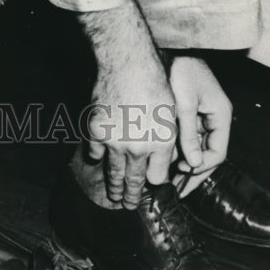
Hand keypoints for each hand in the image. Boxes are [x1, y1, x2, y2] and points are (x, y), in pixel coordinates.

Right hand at [80, 2, 176, 208]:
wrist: (128, 63)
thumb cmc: (156, 81)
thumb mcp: (173, 112)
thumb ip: (167, 140)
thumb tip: (162, 162)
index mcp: (161, 143)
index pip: (157, 178)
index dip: (155, 184)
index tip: (152, 187)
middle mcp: (138, 148)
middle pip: (134, 182)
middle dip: (132, 197)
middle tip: (129, 206)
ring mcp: (115, 143)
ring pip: (113, 173)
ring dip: (113, 187)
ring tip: (114, 196)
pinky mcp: (96, 134)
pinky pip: (95, 153)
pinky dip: (97, 157)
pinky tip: (99, 160)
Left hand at [167, 56, 231, 196]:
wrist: (171, 49)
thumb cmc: (181, 70)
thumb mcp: (184, 104)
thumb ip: (188, 134)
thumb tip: (194, 164)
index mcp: (220, 116)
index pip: (217, 154)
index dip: (200, 169)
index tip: (181, 175)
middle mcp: (214, 121)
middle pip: (207, 157)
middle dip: (191, 174)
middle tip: (175, 191)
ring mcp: (201, 120)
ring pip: (194, 151)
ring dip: (179, 164)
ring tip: (162, 179)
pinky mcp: (189, 118)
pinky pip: (184, 141)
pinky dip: (173, 152)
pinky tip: (159, 161)